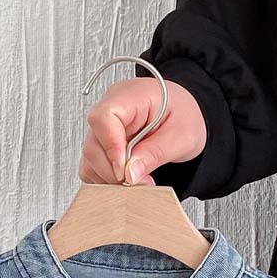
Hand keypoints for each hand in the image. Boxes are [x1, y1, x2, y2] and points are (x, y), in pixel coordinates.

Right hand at [78, 77, 205, 185]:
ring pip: (90, 159)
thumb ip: (154, 153)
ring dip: (111, 178)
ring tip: (138, 181)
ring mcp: (103, 127)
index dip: (110, 147)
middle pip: (93, 144)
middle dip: (114, 171)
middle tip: (140, 182)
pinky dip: (107, 179)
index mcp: (131, 96)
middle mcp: (111, 108)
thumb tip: (129, 174)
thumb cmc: (186, 115)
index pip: (103, 117)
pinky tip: (127, 178)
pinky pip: (92, 166)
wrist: (186, 116)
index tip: (124, 170)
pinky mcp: (101, 145)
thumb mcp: (181, 136)